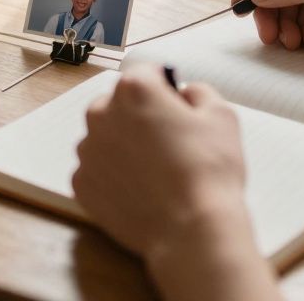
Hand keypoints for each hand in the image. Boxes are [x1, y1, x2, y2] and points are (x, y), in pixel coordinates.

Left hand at [73, 66, 277, 299]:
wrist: (191, 230)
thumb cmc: (208, 173)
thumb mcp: (222, 116)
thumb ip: (199, 91)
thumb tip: (185, 92)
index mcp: (134, 90)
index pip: (145, 73)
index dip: (164, 87)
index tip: (173, 104)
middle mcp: (101, 114)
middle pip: (119, 104)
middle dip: (139, 116)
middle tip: (167, 142)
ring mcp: (87, 150)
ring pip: (105, 137)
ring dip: (123, 145)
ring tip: (155, 169)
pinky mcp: (81, 183)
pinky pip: (96, 169)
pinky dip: (113, 175)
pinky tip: (139, 188)